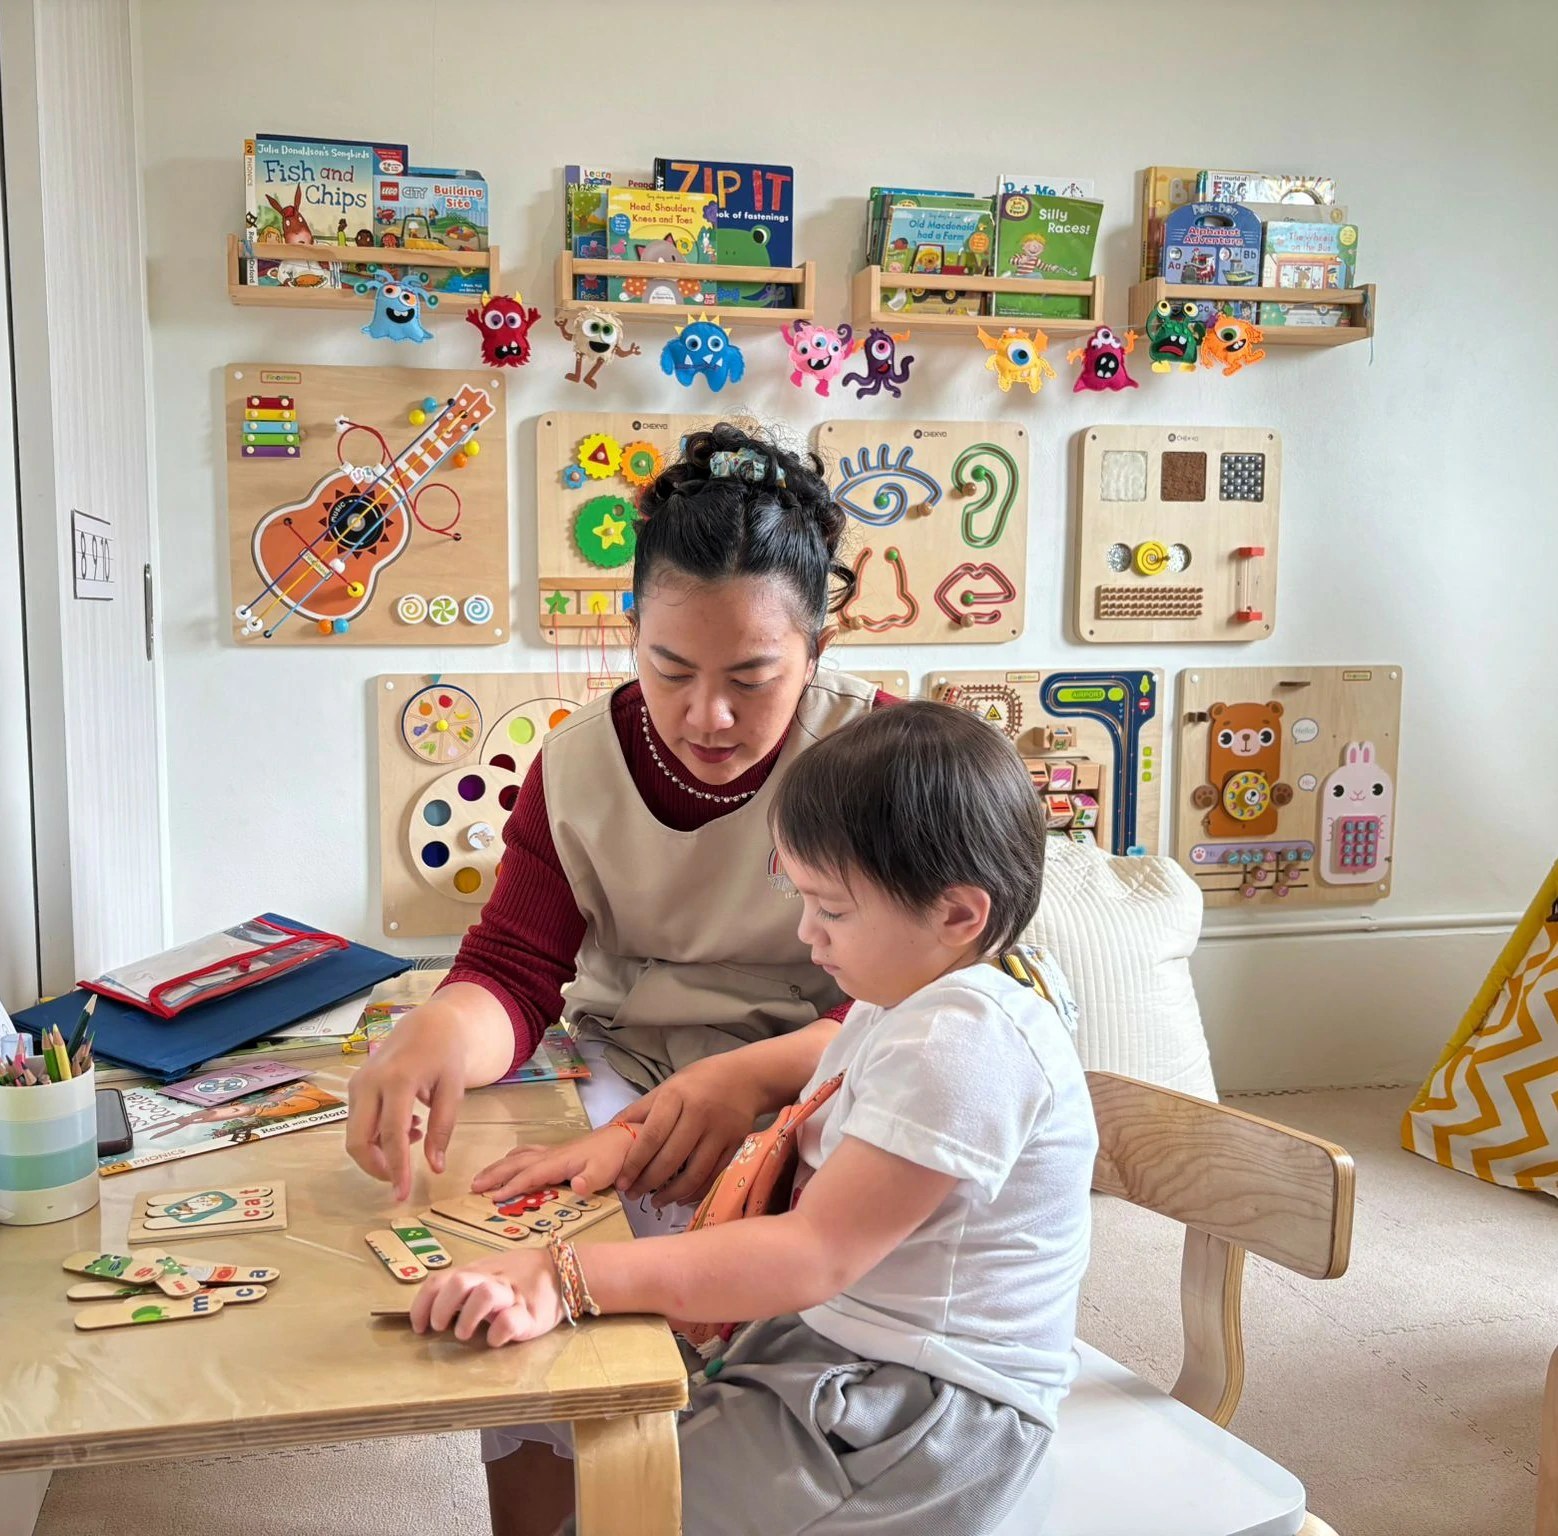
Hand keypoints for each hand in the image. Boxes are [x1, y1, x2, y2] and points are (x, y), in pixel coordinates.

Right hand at [345, 1004, 468, 1201]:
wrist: (427, 1024)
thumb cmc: (444, 1055)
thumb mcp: (453, 1089)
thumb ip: (443, 1128)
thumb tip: (436, 1168)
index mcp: (398, 1080)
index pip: (391, 1135)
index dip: (396, 1169)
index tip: (402, 1194)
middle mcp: (369, 1082)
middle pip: (358, 1140)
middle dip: (376, 1168)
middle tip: (402, 1179)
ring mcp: (357, 1084)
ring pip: (355, 1135)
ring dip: (380, 1150)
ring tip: (416, 1135)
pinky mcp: (355, 1087)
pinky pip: (358, 1123)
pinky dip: (377, 1136)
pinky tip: (406, 1127)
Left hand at [411, 1250, 565, 1345]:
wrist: (562, 1271)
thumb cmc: (518, 1276)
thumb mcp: (489, 1273)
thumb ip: (465, 1287)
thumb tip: (431, 1309)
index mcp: (478, 1271)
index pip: (441, 1280)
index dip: (423, 1304)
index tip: (418, 1326)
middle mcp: (492, 1280)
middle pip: (459, 1282)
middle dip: (442, 1307)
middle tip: (440, 1327)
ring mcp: (512, 1296)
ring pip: (485, 1295)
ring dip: (468, 1317)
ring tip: (465, 1334)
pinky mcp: (531, 1315)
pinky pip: (510, 1321)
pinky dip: (497, 1333)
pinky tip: (494, 1340)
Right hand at [471, 1123, 634, 1201]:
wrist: (628, 1137)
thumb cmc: (616, 1156)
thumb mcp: (607, 1171)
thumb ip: (591, 1180)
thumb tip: (577, 1187)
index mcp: (559, 1161)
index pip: (530, 1175)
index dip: (511, 1186)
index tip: (492, 1198)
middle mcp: (553, 1155)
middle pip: (517, 1163)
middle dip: (495, 1174)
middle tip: (473, 1187)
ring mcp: (555, 1152)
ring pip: (520, 1156)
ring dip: (500, 1165)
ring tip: (482, 1176)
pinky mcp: (560, 1152)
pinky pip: (529, 1153)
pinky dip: (514, 1157)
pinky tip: (511, 1160)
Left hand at [614, 1052, 764, 1207]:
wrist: (746, 1077)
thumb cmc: (699, 1081)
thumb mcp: (668, 1086)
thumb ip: (640, 1110)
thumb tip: (609, 1130)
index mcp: (677, 1096)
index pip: (651, 1136)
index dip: (634, 1163)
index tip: (622, 1182)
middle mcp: (699, 1114)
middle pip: (671, 1158)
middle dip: (648, 1182)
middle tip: (632, 1195)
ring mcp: (720, 1131)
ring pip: (694, 1173)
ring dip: (671, 1193)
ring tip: (655, 1201)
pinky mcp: (736, 1144)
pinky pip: (713, 1175)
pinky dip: (695, 1191)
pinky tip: (681, 1196)